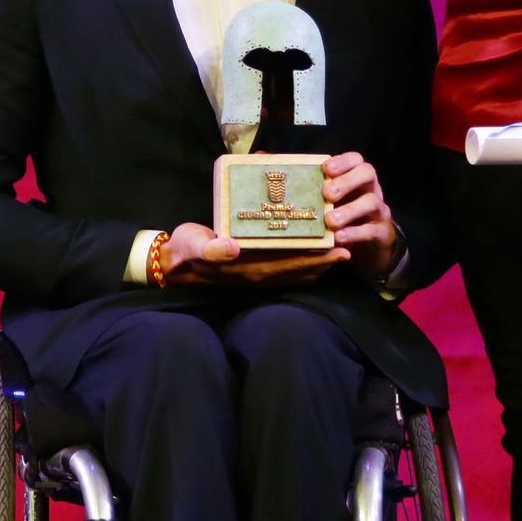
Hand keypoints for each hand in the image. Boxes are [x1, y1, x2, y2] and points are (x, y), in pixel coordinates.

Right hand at [159, 222, 347, 287]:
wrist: (172, 263)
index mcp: (248, 269)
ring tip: (338, 247)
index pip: (289, 267)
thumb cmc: (185, 250)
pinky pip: (285, 269)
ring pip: (295, 272)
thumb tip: (232, 247)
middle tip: (349, 245)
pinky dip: (302, 262)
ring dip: (316, 262)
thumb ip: (210, 248)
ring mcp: (256, 275)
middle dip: (324, 261)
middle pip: (299, 271)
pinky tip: (312, 252)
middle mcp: (257, 275)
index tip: (338, 250)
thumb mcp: (193, 245)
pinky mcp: (253, 270)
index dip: (315, 260)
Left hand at [320, 152, 400, 280]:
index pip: (355, 160)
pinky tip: (338, 237)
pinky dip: (354, 233)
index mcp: (357, 177)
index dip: (342, 162)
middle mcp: (371, 188)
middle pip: (367, 173)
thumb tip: (289, 190)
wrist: (368, 241)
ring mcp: (379, 210)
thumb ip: (318, 194)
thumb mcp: (332, 203)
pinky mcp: (382, 231)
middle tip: (327, 193)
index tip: (326, 168)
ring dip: (349, 210)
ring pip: (371, 202)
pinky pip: (371, 230)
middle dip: (346, 181)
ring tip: (330, 221)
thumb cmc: (342, 215)